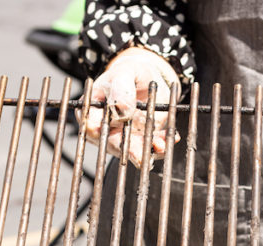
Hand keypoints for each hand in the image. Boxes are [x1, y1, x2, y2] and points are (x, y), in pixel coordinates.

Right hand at [84, 46, 178, 166]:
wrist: (147, 80)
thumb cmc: (128, 74)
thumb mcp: (124, 73)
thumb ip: (121, 87)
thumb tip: (121, 108)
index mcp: (92, 111)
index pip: (90, 125)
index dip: (97, 130)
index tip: (108, 129)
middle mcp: (106, 129)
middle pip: (113, 143)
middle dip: (128, 151)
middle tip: (140, 155)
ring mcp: (124, 137)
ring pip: (134, 150)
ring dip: (147, 151)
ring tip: (160, 146)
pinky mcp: (142, 141)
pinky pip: (152, 147)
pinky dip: (162, 144)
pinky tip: (172, 137)